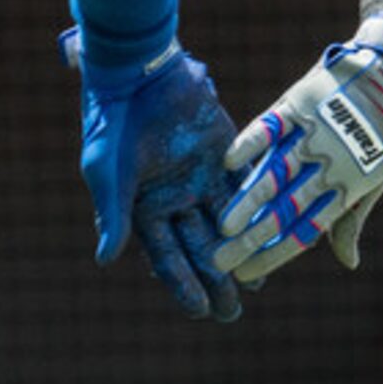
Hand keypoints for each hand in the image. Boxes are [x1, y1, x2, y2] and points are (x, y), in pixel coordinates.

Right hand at [63, 32, 241, 321]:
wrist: (138, 72)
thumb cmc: (113, 122)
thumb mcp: (107, 171)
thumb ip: (111, 214)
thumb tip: (105, 261)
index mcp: (143, 209)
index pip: (165, 256)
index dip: (182, 285)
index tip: (200, 311)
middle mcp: (175, 199)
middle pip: (199, 248)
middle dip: (215, 280)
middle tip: (232, 312)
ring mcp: (201, 177)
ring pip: (226, 224)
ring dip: (242, 253)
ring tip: (257, 286)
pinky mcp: (225, 154)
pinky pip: (246, 188)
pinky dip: (260, 212)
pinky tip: (277, 235)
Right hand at [212, 13, 382, 284]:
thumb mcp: (379, 176)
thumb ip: (352, 218)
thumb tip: (349, 264)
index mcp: (349, 186)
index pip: (305, 230)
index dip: (274, 253)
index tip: (246, 274)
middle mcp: (328, 164)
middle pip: (284, 209)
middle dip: (251, 239)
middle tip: (220, 261)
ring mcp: (313, 133)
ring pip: (274, 173)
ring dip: (247, 200)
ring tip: (222, 225)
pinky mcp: (302, 102)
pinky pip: (270, 126)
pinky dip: (249, 142)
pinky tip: (228, 162)